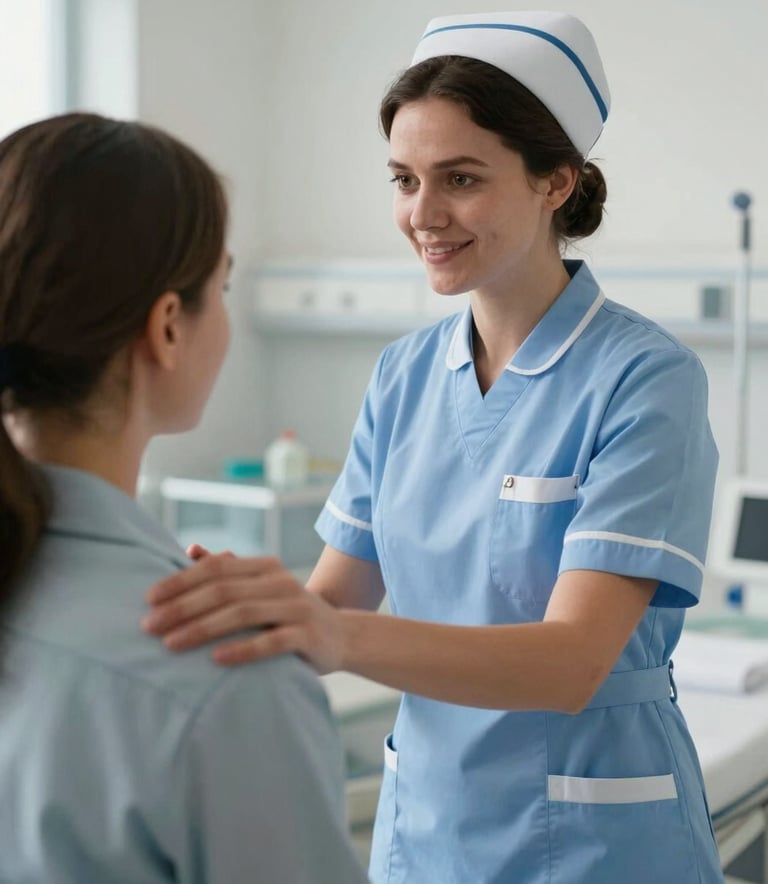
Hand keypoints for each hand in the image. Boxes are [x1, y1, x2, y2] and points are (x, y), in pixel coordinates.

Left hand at [141, 552, 347, 672]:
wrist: (343, 637)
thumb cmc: (288, 614)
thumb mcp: (262, 589)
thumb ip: (230, 570)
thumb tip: (192, 549)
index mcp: (265, 567)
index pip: (217, 568)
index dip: (181, 581)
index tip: (148, 599)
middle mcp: (281, 582)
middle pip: (224, 590)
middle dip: (182, 607)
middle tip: (149, 626)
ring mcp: (296, 608)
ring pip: (243, 613)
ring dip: (202, 628)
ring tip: (171, 644)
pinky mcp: (308, 636)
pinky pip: (271, 642)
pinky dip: (242, 649)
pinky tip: (215, 659)